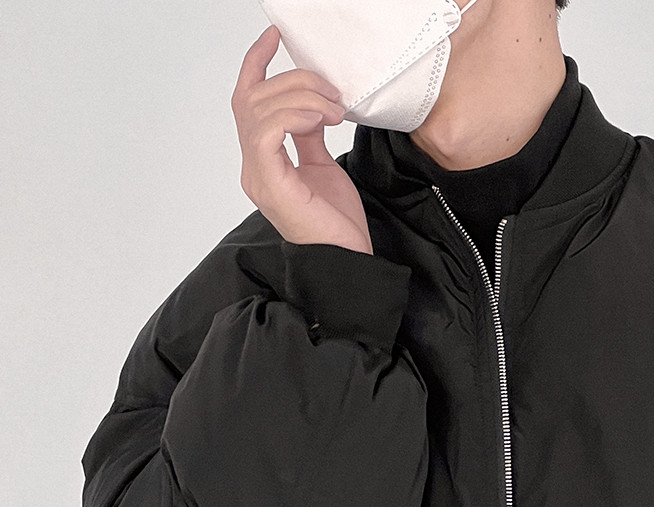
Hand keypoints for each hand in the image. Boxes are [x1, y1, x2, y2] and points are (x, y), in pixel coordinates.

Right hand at [232, 26, 373, 255]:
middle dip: (293, 81)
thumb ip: (309, 137)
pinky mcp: (271, 184)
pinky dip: (293, 115)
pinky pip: (266, 132)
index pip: (247, 101)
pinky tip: (319, 120)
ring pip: (259, 110)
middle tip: (331, 93)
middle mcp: (254, 167)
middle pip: (254, 98)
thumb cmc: (337, 224)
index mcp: (263, 162)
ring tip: (333, 109)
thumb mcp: (324, 167)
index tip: (276, 40)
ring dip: (300, 98)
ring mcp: (259, 176)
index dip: (256, 65)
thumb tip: (310, 108)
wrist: (347, 261)